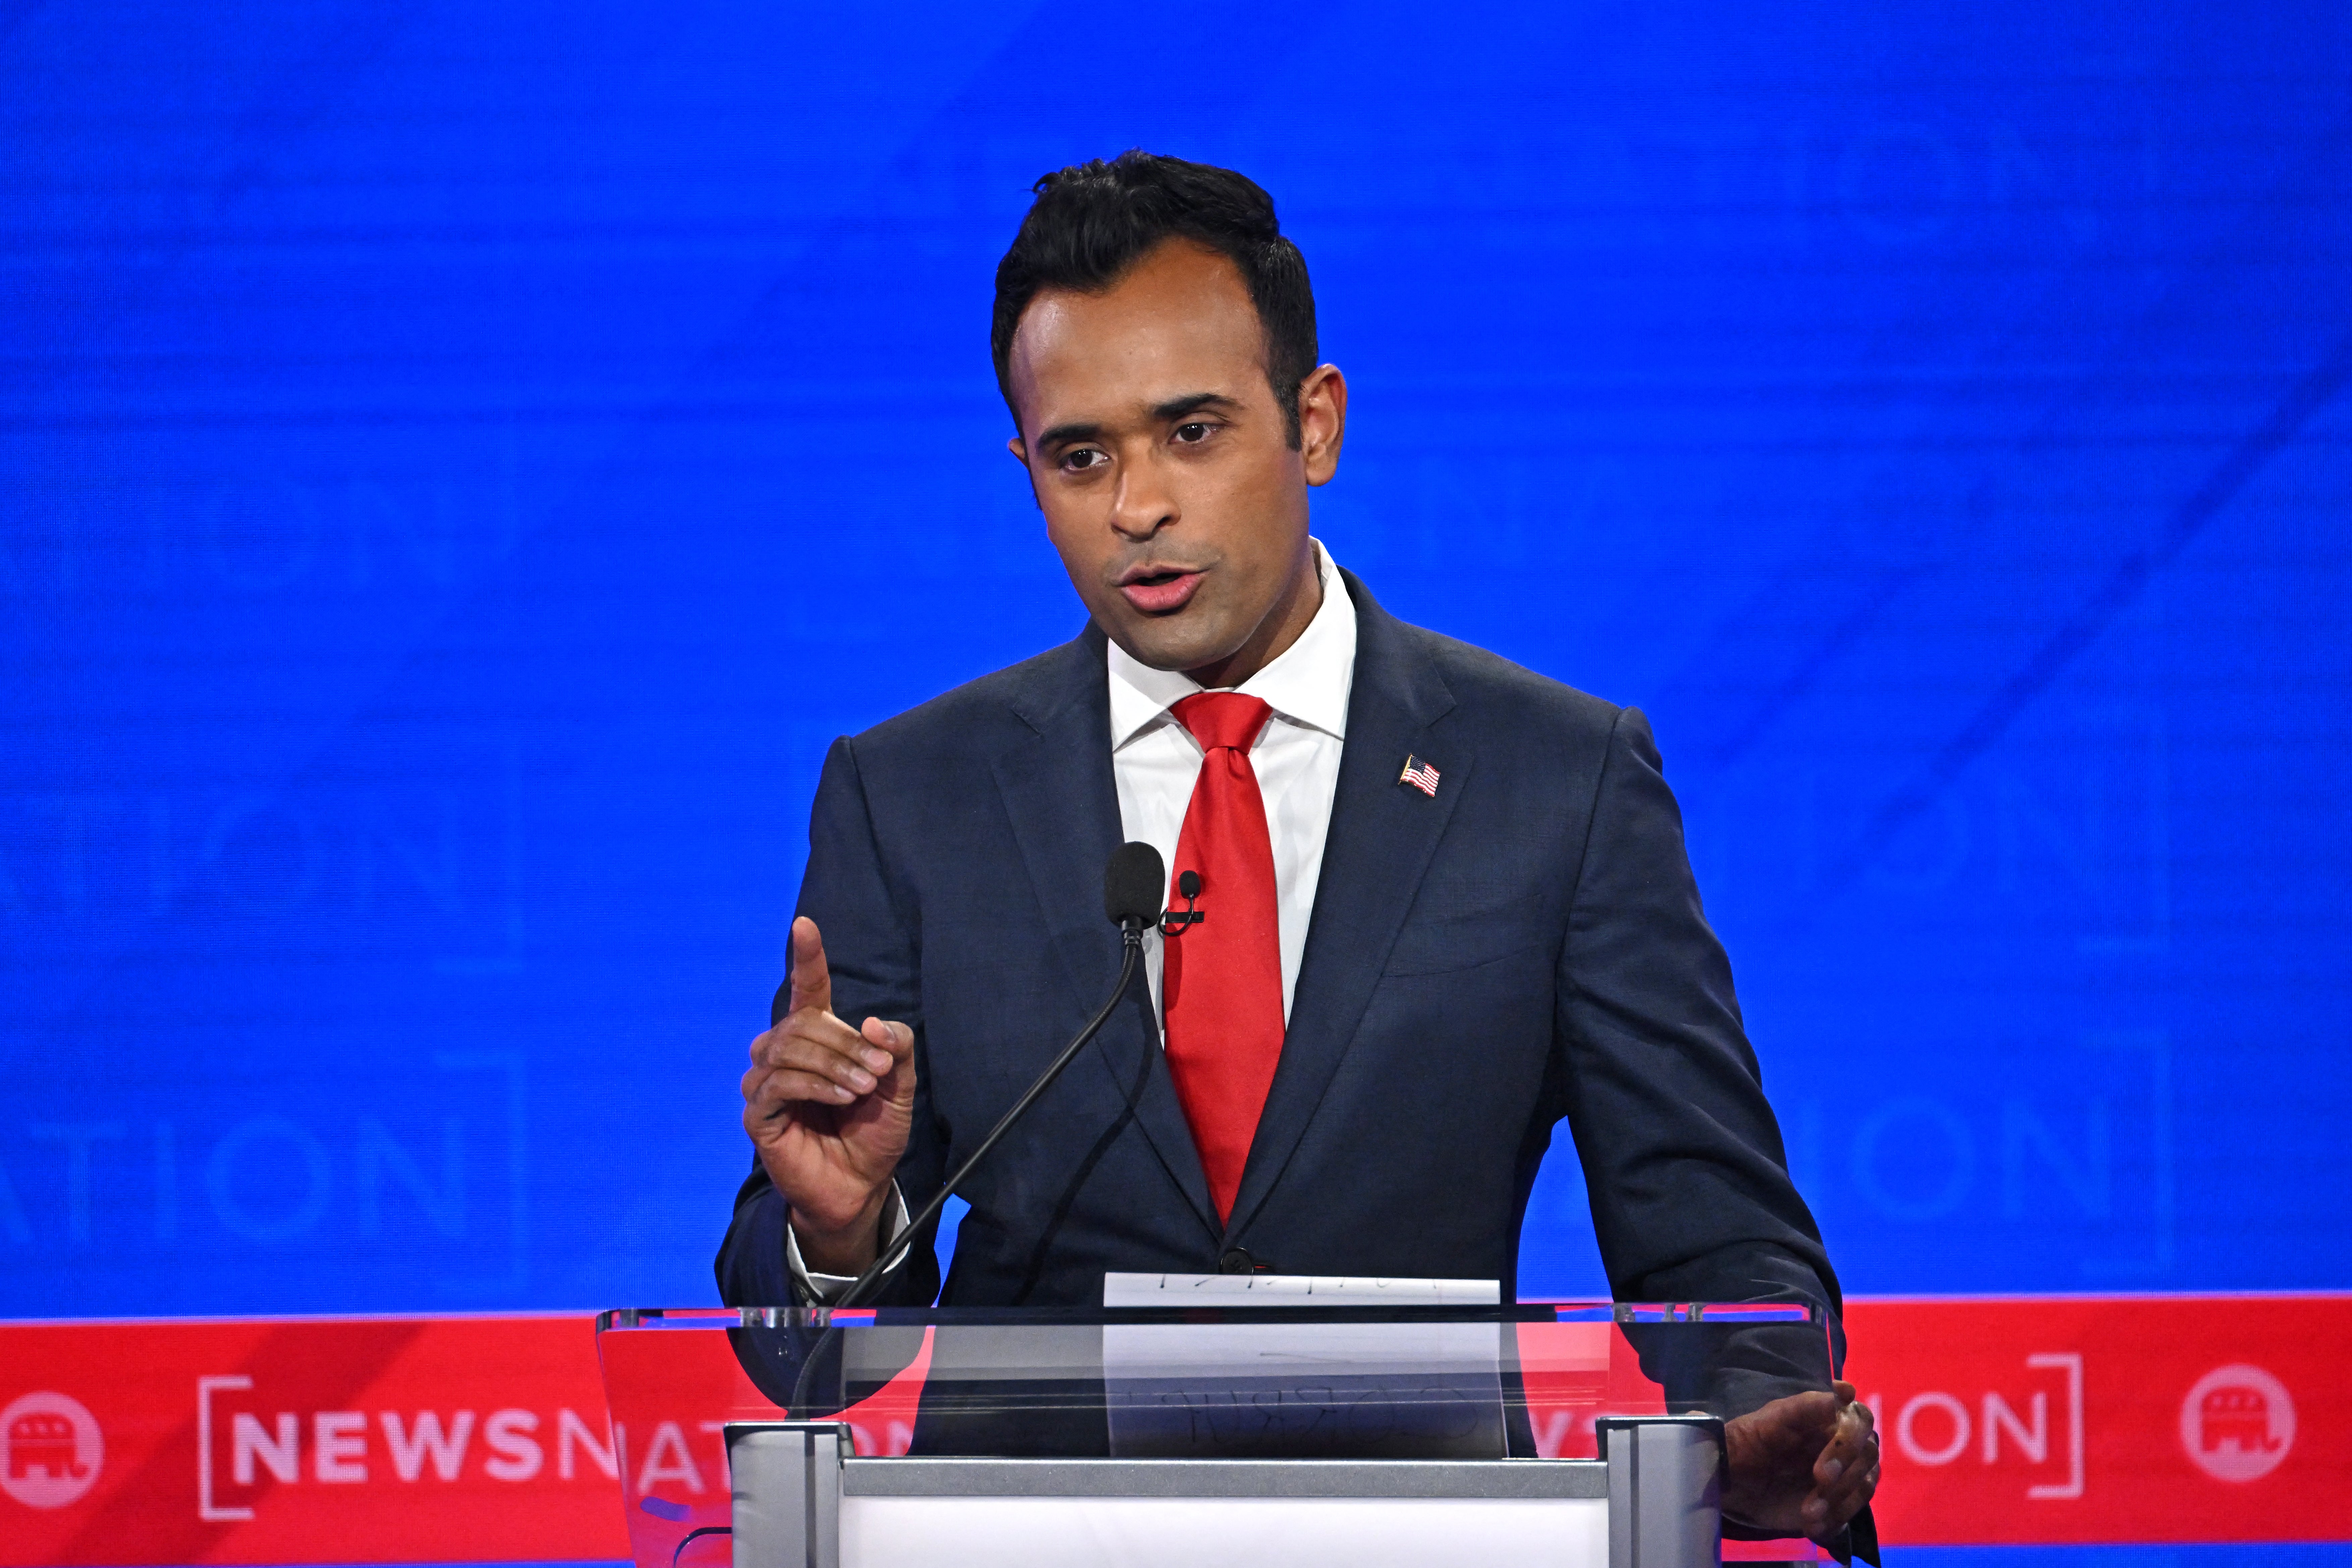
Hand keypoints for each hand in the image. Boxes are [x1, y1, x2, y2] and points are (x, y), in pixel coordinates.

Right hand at [740, 917, 916, 1274]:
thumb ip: (894, 1048)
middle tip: (879, 1072)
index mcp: (816, 1040)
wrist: (860, 1185)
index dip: (807, 957)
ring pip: (789, 1048)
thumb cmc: (873, 1132)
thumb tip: (870, 1021)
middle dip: (846, 1043)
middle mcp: (784, 1054)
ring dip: (834, 1064)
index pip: (806, 990)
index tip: (805, 924)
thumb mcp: (899, 1086)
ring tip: (863, 1089)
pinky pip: (778, 1083)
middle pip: (803, 1022)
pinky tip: (842, 1098)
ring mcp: (765, 1084)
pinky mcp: (757, 1115)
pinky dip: (815, 1085)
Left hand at [1721, 1380, 1878, 1544]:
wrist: (1732, 1480)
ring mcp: (1842, 1476)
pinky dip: (1834, 1521)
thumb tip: (1846, 1390)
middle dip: (1845, 1469)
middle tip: (1819, 1480)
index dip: (1851, 1435)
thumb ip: (1807, 1406)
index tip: (1835, 1445)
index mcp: (1828, 1419)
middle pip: (1867, 1454)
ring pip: (1864, 1486)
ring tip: (1808, 1512)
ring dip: (1838, 1500)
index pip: (1860, 1420)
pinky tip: (1811, 1526)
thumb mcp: (1770, 1421)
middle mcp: (1841, 1445)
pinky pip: (1850, 1514)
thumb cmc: (1750, 1442)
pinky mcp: (1836, 1503)